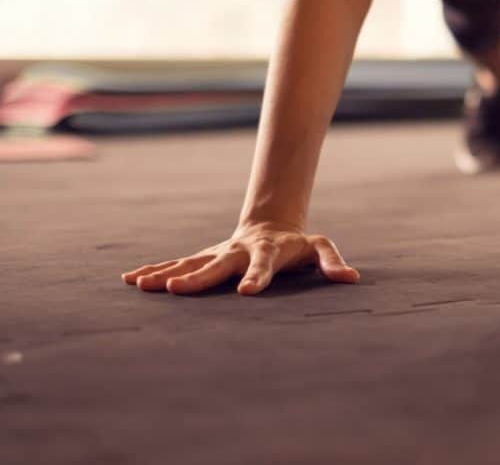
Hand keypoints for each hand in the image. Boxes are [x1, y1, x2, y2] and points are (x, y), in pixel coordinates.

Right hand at [122, 223, 358, 295]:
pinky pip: (178, 263)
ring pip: (190, 262)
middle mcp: (238, 251)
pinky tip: (131, 279)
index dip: (257, 278)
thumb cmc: (297, 243)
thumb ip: (332, 262)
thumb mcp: (319, 248)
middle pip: (216, 264)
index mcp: (268, 251)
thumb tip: (351, 277)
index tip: (246, 293)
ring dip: (166, 272)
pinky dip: (155, 270)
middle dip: (196, 277)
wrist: (271, 224)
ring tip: (141, 284)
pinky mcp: (205, 257)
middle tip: (174, 288)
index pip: (264, 266)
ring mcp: (219, 253)